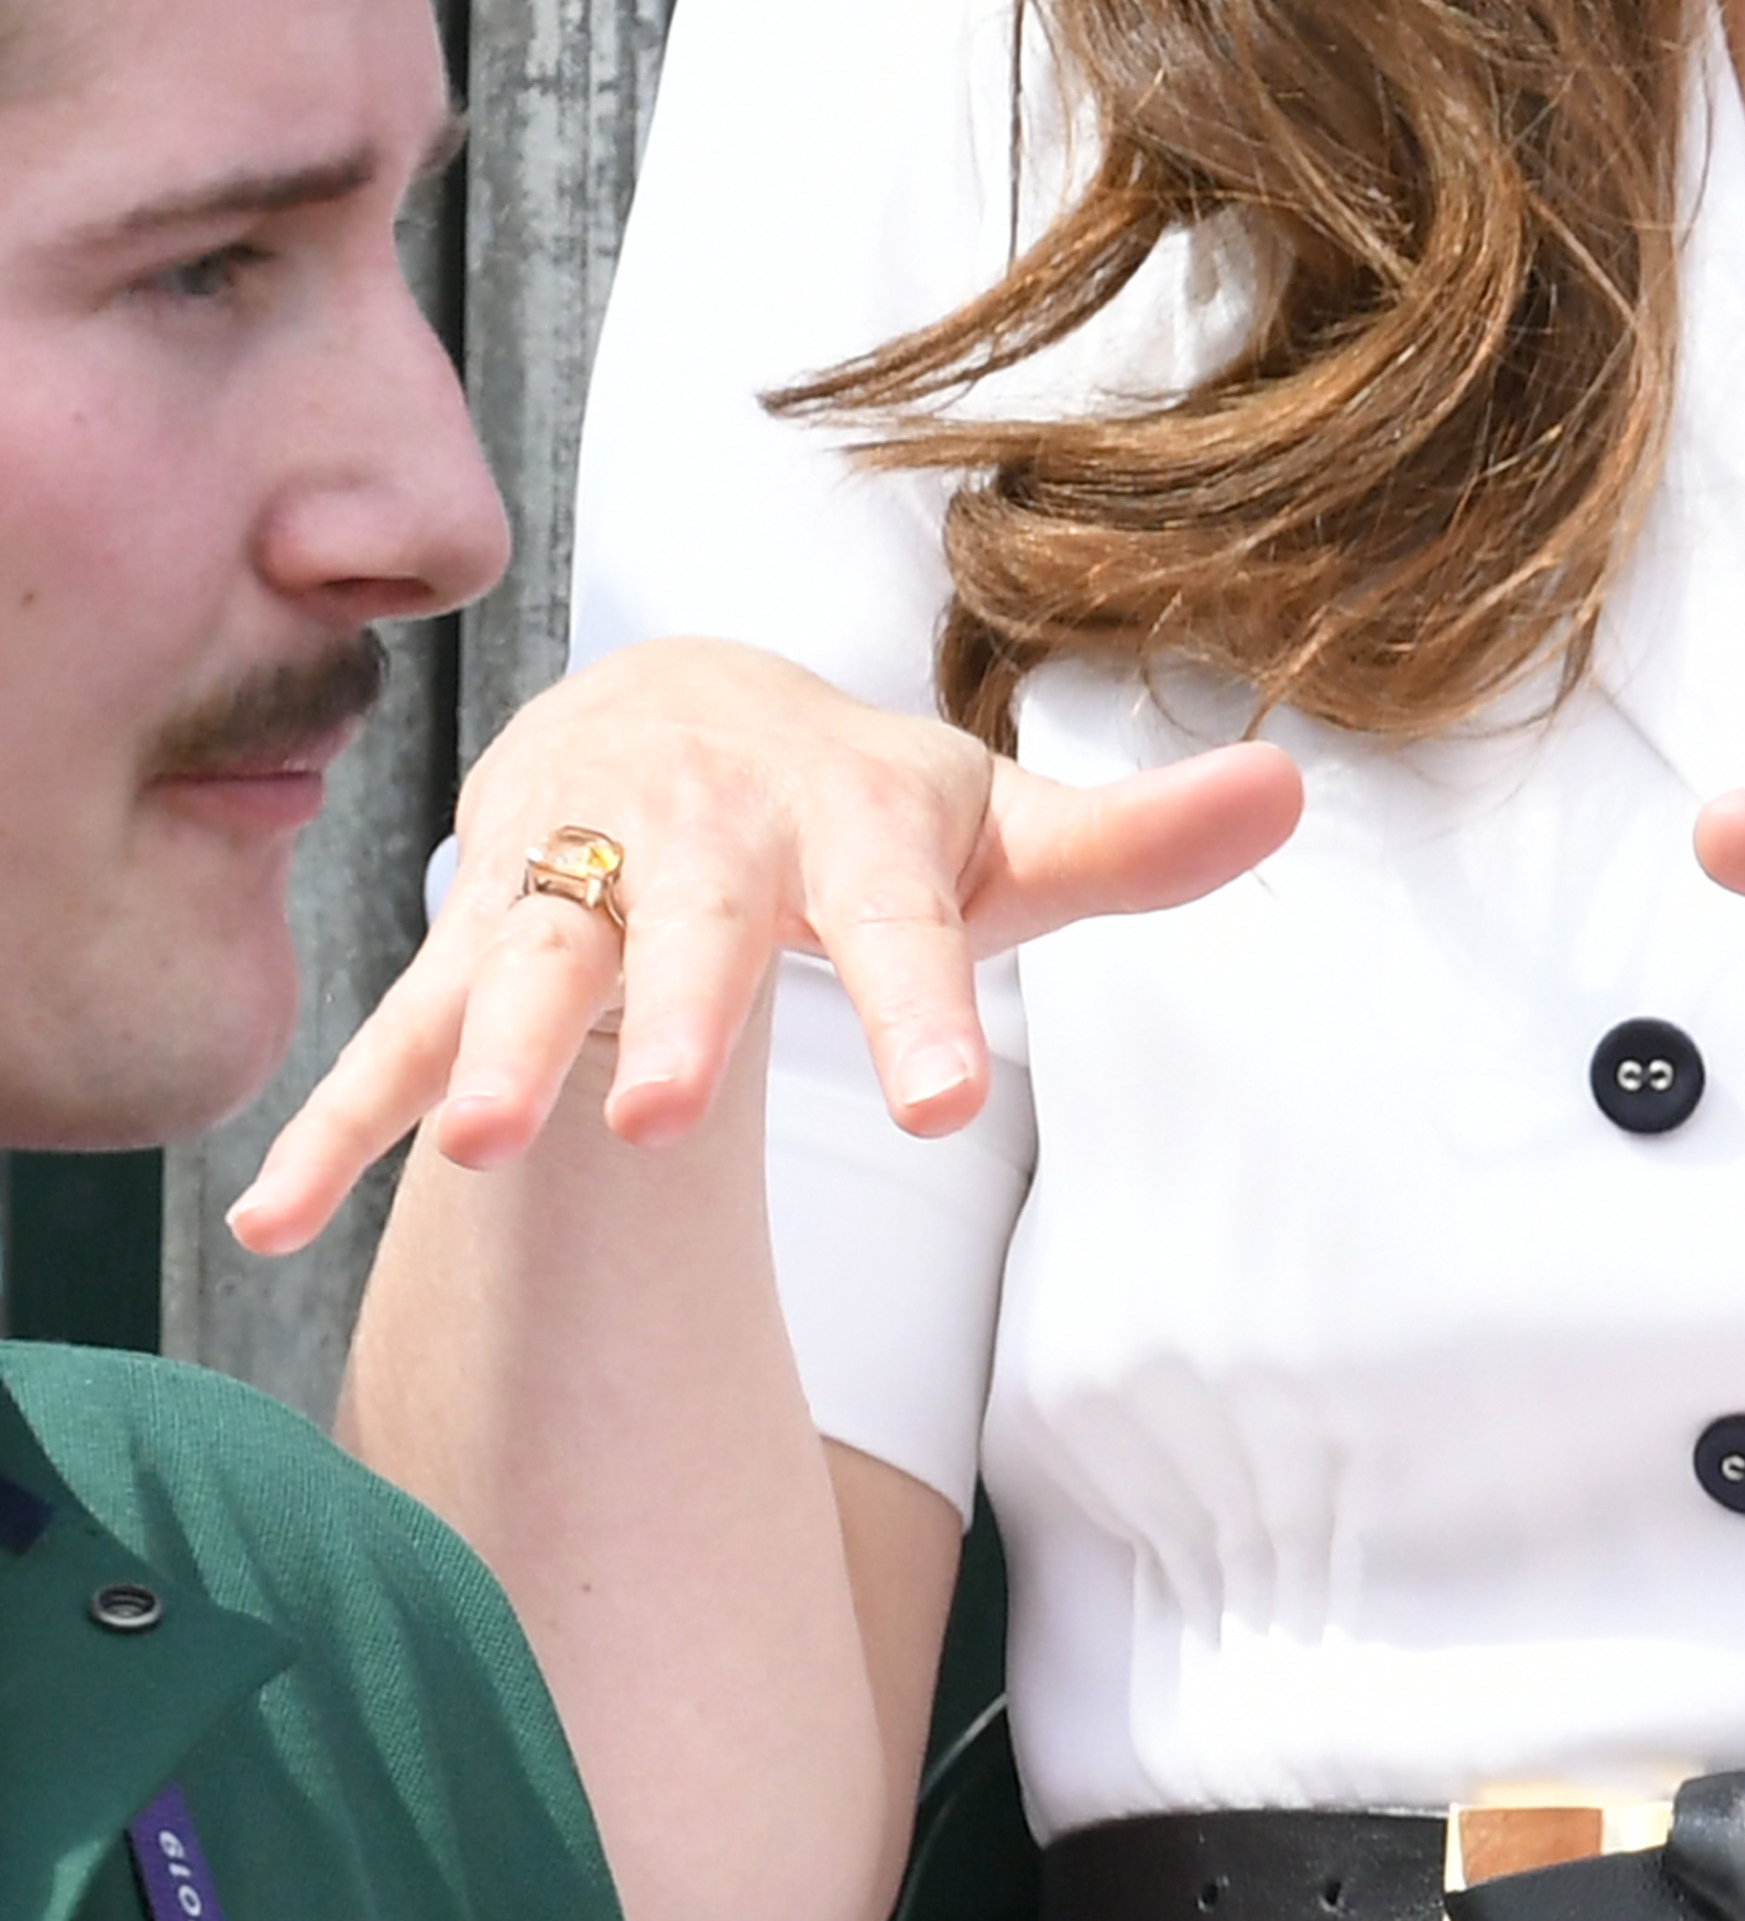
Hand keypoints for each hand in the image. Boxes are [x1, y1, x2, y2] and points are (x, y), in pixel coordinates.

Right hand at [234, 637, 1301, 1249]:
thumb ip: (1134, 841)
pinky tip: (276, 1218)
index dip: (925, 1005)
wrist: (680, 703)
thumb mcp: (998, 825)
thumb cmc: (866, 806)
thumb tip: (1291, 788)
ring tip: (467, 1145)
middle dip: (673, 1017)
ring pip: (531, 960)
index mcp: (851, 822)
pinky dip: (338, 1116)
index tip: (953, 1106)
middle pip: (696, 932)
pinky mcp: (479, 932)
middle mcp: (706, 842)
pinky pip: (397, 1027)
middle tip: (663, 1119)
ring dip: (493, 1046)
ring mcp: (578, 883)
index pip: (906, 922)